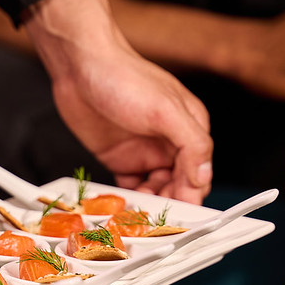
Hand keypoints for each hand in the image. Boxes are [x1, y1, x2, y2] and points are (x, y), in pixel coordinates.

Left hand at [23, 0, 213, 203]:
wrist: (79, 65)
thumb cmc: (124, 77)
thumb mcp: (165, 109)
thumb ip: (191, 143)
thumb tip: (204, 174)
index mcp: (189, 128)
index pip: (199, 172)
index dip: (192, 194)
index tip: (182, 215)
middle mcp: (170, 143)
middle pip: (179, 185)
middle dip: (171, 203)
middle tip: (157, 218)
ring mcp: (144, 152)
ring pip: (156, 190)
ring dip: (150, 204)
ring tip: (139, 214)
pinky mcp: (120, 158)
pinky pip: (130, 188)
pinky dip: (130, 200)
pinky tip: (123, 207)